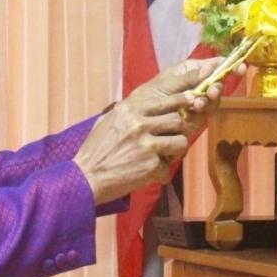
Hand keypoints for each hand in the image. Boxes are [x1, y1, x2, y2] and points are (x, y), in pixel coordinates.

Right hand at [71, 58, 240, 204]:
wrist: (86, 177)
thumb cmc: (95, 149)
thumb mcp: (108, 121)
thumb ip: (128, 111)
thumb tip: (145, 105)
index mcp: (130, 110)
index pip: (165, 100)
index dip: (182, 100)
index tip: (190, 99)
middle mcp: (140, 123)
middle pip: (177, 120)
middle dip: (179, 129)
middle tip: (174, 137)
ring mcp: (147, 144)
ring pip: (181, 141)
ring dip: (175, 150)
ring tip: (163, 157)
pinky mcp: (151, 165)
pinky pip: (169, 166)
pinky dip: (161, 173)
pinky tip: (150, 174)